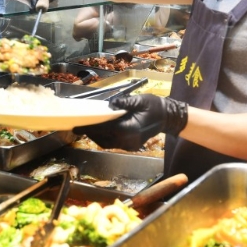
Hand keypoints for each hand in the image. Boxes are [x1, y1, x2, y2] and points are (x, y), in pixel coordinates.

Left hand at [73, 94, 187, 150]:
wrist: (168, 117)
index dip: (90, 127)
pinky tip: (100, 129)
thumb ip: (123, 102)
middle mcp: (128, 140)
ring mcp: (130, 145)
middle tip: (78, 126)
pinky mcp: (130, 145)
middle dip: (90, 133)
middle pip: (103, 139)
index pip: (105, 129)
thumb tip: (108, 105)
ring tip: (87, 127)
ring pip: (107, 143)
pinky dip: (104, 137)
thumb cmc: (155, 106)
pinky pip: (113, 143)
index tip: (77, 126)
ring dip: (96, 136)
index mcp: (130, 129)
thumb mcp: (139, 100)